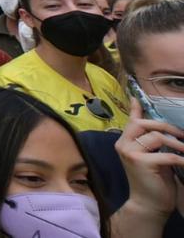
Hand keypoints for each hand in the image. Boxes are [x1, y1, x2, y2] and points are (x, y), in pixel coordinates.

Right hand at [115, 99, 183, 219]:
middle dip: (167, 127)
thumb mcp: (153, 157)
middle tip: (182, 136)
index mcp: (125, 141)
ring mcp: (130, 153)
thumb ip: (154, 142)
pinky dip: (180, 158)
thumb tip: (166, 130)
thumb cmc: (153, 181)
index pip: (132, 120)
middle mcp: (124, 144)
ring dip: (177, 143)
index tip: (136, 95)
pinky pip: (166, 154)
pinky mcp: (141, 163)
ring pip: (157, 137)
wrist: (149, 205)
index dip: (136, 107)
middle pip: (144, 124)